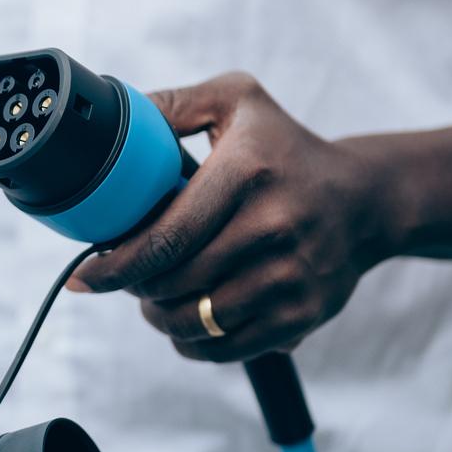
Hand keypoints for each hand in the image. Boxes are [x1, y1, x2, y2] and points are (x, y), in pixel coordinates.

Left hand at [70, 73, 394, 362]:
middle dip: (135, 288)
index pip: (166, 235)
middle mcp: (274, 224)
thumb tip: (113, 121)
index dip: (117, 263)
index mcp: (248, 170)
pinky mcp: (304, 313)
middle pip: (175, 282)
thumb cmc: (286, 149)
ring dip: (161, 318)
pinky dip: (194, 345)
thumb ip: (174, 104)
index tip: (85, 274)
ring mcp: (292, 274)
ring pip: (197, 321)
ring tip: (155, 300)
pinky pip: (229, 348)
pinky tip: (186, 324)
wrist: (366, 200)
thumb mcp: (238, 102)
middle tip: (124, 279)